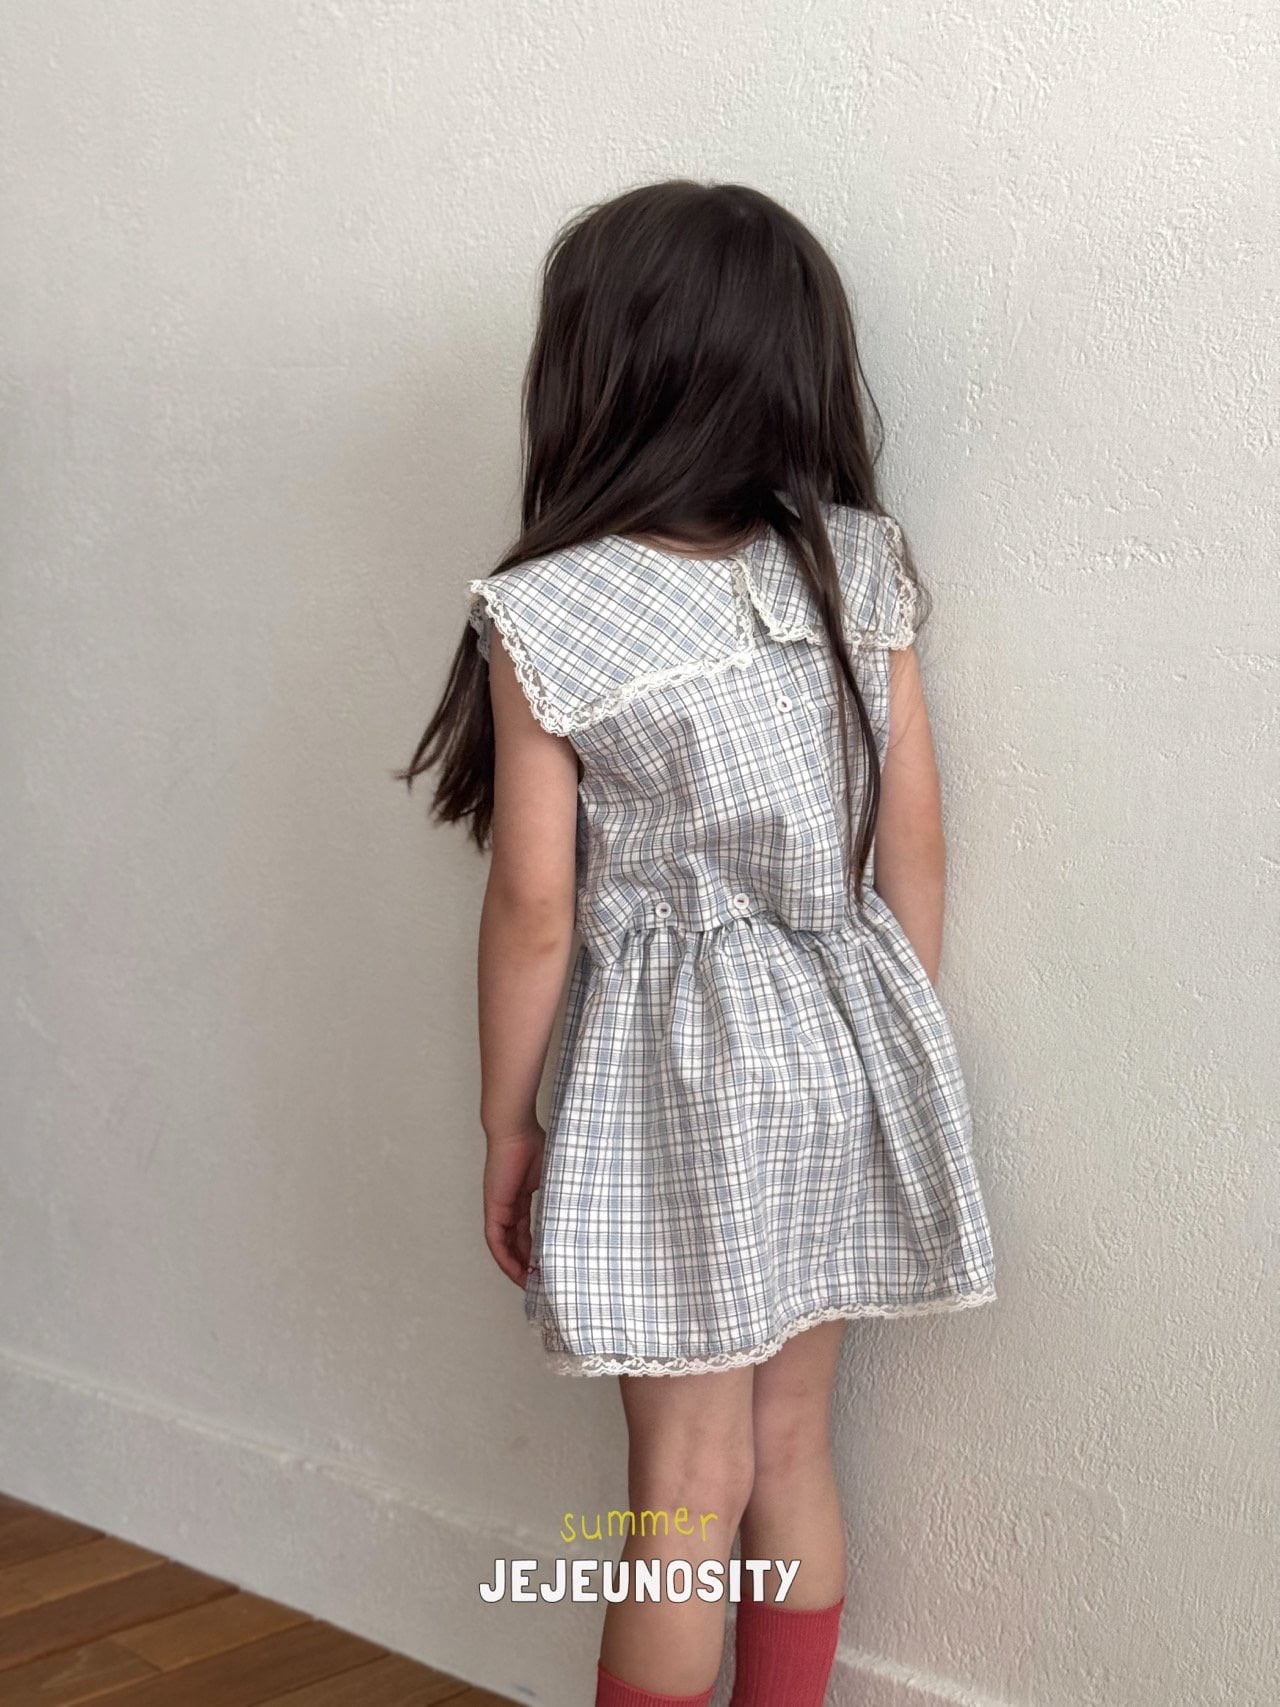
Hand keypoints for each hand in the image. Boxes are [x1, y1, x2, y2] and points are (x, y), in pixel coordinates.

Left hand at [483, 1125, 544, 1285]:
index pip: (527, 1230)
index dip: (535, 1249)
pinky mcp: (494, 1207)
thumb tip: (582, 1207)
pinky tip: (515, 1270)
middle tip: (541, 1280)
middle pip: (515, 1242)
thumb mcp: (553, 1175)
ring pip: (504, 1245)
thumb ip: (560, 1192)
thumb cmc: (534, 1142)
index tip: (548, 1264)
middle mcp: (508, 1205)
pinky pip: (496, 1240)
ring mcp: (499, 1207)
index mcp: (521, 1196)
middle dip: (526, 1263)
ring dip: (515, 1265)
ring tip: (529, 1283)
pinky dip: (504, 1257)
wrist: (515, 1129)